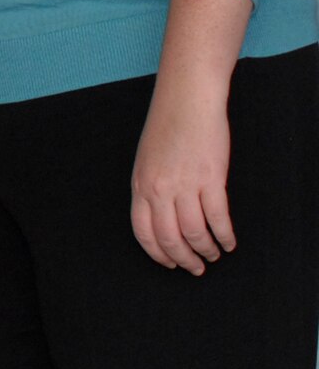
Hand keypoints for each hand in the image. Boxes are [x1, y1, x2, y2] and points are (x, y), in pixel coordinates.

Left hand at [130, 89, 233, 274]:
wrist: (187, 100)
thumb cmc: (166, 126)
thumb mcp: (146, 160)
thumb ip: (150, 189)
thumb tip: (160, 218)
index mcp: (140, 185)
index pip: (143, 232)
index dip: (158, 254)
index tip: (170, 264)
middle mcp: (159, 189)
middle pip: (170, 239)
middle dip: (184, 260)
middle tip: (196, 268)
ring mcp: (185, 185)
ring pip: (195, 233)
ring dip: (207, 250)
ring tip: (215, 254)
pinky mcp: (211, 179)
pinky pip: (218, 218)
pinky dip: (225, 236)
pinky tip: (230, 242)